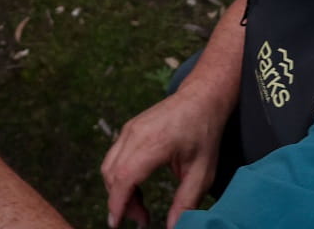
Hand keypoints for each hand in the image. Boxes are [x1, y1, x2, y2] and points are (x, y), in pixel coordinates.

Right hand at [101, 87, 226, 228]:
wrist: (200, 98)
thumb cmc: (204, 132)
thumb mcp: (202, 172)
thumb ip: (186, 201)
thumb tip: (174, 227)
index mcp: (154, 143)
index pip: (125, 177)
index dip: (118, 203)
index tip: (116, 224)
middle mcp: (135, 134)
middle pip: (112, 175)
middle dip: (121, 202)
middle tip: (143, 219)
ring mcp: (129, 129)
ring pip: (109, 167)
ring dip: (119, 190)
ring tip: (141, 206)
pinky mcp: (128, 129)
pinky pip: (114, 157)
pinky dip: (119, 177)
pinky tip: (137, 187)